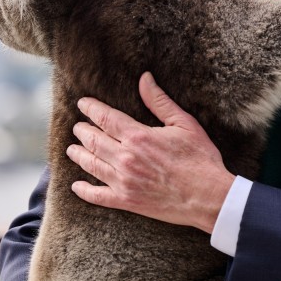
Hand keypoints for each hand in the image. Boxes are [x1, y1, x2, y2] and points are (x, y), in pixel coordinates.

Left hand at [66, 72, 235, 232]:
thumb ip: (159, 102)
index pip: (105, 118)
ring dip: (79, 155)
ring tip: (72, 149)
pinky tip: (76, 186)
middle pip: (93, 140)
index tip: (83, 104)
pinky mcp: (127, 201)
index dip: (91, 109)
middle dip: (82, 131)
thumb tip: (144, 78)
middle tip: (77, 127)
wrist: (208, 196)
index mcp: (138, 136)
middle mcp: (125, 158)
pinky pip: (97, 196)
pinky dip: (84, 191)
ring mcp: (123, 181)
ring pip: (91, 165)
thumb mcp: (184, 123)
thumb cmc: (200, 158)